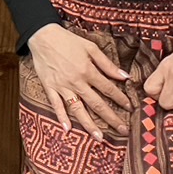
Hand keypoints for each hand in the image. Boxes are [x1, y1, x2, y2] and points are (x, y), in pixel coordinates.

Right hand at [27, 23, 131, 138]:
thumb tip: (125, 77)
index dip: (120, 99)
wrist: (42, 35)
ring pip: (78, 109)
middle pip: (96, 103)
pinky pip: (56, 105)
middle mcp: (76, 82)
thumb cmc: (68, 40)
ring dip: (89, 125)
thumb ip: (107, 64)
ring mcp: (62, 86)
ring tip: (100, 138)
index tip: (130, 108)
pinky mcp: (50, 87)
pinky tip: (67, 129)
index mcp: (87, 70)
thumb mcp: (90, 47)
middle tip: (123, 131)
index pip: (108, 89)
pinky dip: (61, 117)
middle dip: (111, 118)